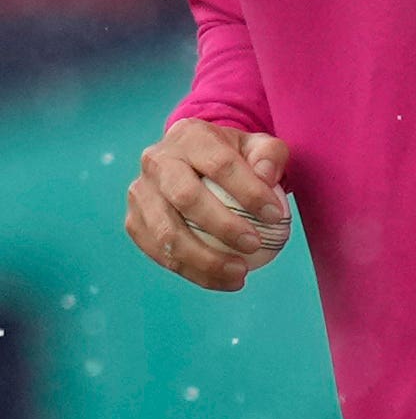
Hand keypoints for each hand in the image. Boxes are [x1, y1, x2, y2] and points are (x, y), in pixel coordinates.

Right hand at [124, 116, 292, 291]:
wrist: (195, 163)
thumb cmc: (236, 157)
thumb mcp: (259, 147)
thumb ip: (270, 156)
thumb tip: (267, 178)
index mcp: (189, 136)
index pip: (219, 164)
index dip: (249, 191)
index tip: (277, 216)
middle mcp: (156, 160)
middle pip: (185, 197)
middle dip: (222, 226)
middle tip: (254, 245)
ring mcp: (140, 191)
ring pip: (166, 231)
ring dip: (204, 259)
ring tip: (240, 274)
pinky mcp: (134, 220)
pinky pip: (159, 252)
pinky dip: (192, 271)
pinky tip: (224, 281)